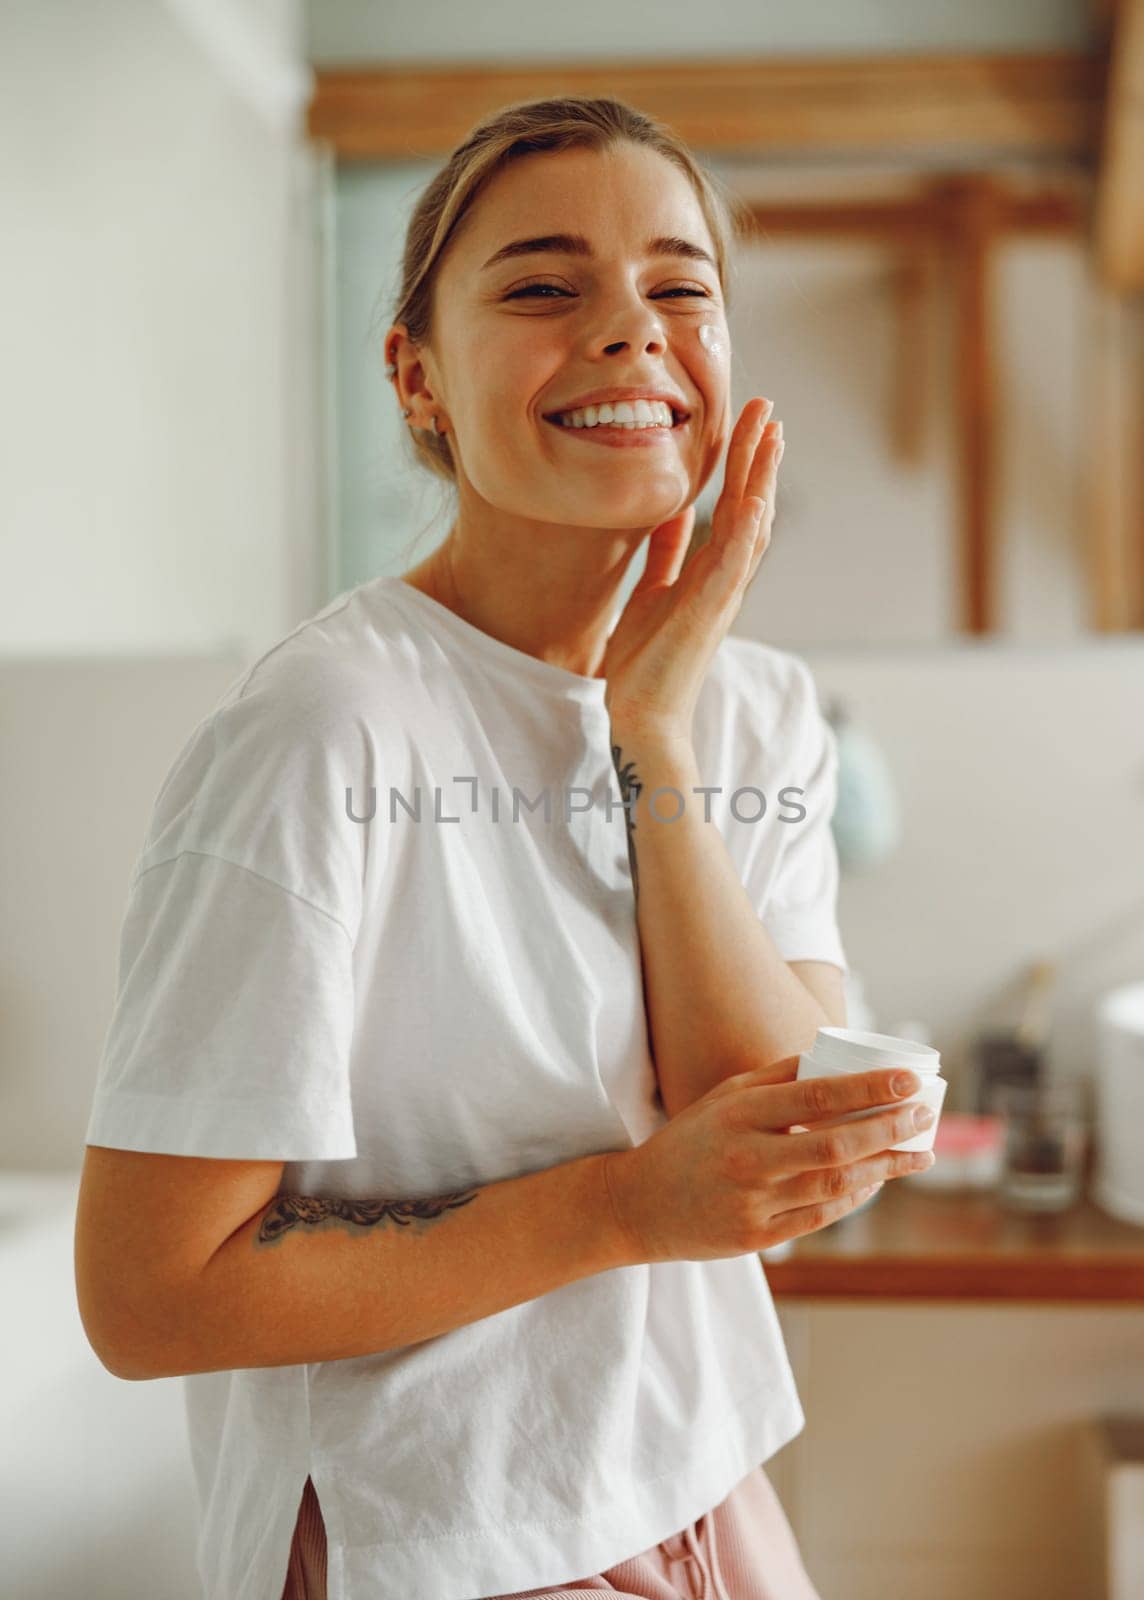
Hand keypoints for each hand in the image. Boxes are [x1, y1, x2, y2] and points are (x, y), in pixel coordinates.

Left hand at [601, 397, 783, 745]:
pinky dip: (744, 535)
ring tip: (770, 436)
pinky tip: (752, 502)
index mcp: (710, 571)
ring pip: (750, 527)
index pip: (733, 505)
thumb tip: (674, 513)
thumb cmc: (645, 659)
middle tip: (766, 407)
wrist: (641, 713)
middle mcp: (724, 579)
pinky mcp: (707, 614)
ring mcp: (720, 596)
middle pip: (751, 505)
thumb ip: (668, 553)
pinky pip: (731, 568)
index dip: (743, 463)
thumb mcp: (652, 590)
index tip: (751, 421)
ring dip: (761, 481)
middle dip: (758, 456)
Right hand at [602, 1061, 935, 1263]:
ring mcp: (754, 1202)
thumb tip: (835, 1057)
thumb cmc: (690, 1141)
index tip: (909, 1079)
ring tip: (920, 1151)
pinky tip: (879, 1180)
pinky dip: (857, 1197)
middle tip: (926, 1113)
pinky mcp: (758, 1238)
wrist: (639, 1205)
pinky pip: (822, 1216)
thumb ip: (776, 1077)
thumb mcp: (723, 1097)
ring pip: (837, 1185)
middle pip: (837, 1144)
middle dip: (891, 1128)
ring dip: (886, 1166)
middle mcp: (748, 1158)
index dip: (871, 1087)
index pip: (818, 1095)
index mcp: (739, 1114)